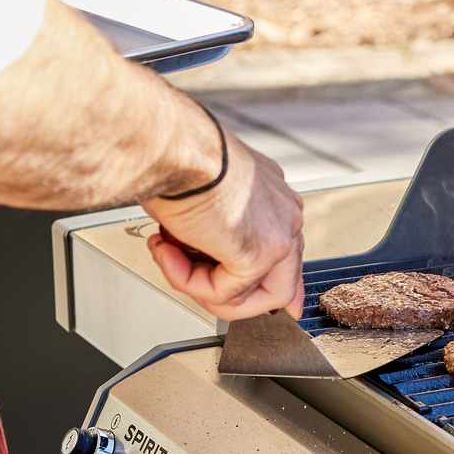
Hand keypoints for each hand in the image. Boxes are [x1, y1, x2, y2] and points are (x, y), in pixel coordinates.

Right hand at [143, 136, 305, 320]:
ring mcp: (280, 235)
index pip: (286, 253)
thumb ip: (210, 231)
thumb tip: (192, 253)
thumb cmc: (175, 157)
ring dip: (199, 286)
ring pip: (251, 297)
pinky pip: (223, 293)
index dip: (268, 285)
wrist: (170, 146)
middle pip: (277, 283)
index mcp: (273, 195)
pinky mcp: (260, 254)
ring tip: (168, 257)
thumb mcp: (198, 197)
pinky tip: (167, 252)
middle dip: (225, 292)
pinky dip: (188, 281)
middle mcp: (285, 213)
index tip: (272, 307)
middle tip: (182, 274)